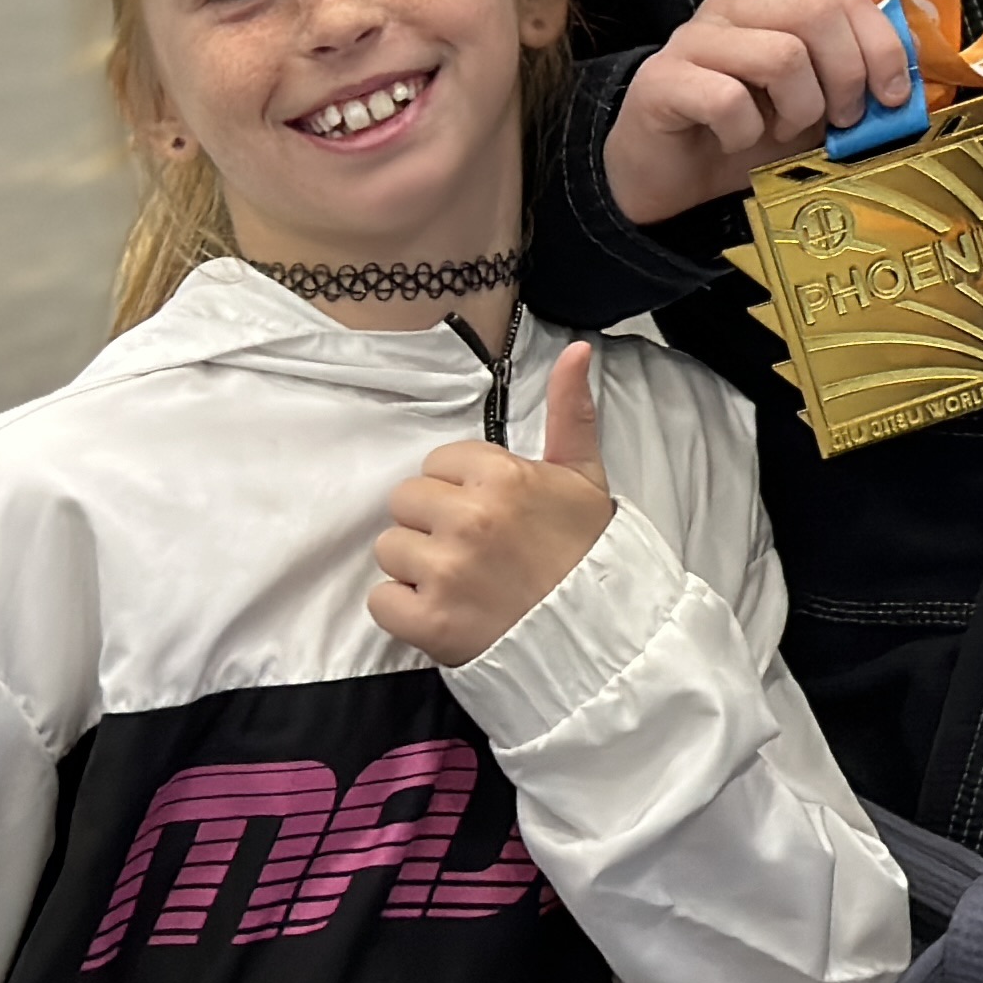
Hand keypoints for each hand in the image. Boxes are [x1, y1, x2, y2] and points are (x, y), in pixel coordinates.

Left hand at [370, 339, 619, 665]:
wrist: (600, 633)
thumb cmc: (589, 552)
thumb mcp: (586, 475)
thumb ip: (570, 410)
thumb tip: (575, 349)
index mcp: (504, 477)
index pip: (438, 463)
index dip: (460, 488)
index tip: (489, 511)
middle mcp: (469, 519)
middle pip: (405, 502)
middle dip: (431, 522)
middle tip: (470, 547)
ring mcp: (445, 572)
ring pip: (389, 549)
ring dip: (415, 565)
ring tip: (458, 580)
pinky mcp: (428, 622)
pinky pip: (381, 600)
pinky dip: (404, 608)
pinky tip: (442, 608)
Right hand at [606, 0, 918, 223]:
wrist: (669, 179)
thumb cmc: (746, 136)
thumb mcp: (815, 108)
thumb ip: (855, 86)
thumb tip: (906, 91)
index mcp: (776, 4)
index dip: (882, 47)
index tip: (892, 97)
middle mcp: (734, 8)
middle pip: (818, 15)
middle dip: (846, 77)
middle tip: (840, 121)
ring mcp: (693, 38)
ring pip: (781, 55)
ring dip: (798, 110)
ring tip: (780, 133)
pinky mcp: (661, 78)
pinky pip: (728, 99)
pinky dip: (745, 133)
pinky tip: (735, 141)